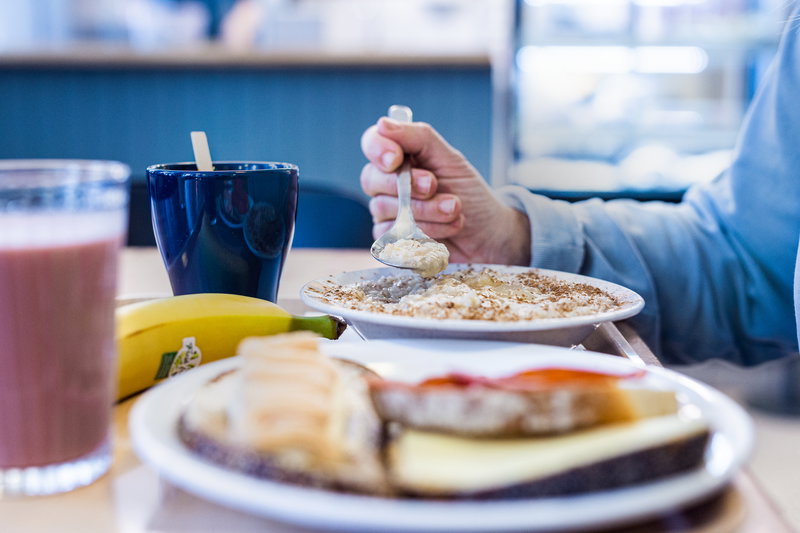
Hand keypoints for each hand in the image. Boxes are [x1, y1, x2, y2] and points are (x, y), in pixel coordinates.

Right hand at [360, 117, 530, 264]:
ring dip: (426, 210)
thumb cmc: (470, 193)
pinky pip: (392, 235)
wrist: (489, 233)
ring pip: (384, 209)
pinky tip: (447, 230)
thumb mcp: (451, 160)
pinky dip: (426, 231)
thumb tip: (383, 124)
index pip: (372, 144)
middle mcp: (388, 183)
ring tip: (455, 210)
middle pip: (372, 178)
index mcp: (401, 157)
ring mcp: (387, 212)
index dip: (378, 149)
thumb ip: (419, 138)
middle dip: (407, 185)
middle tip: (435, 186)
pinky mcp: (392, 240)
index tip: (396, 159)